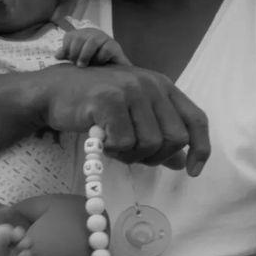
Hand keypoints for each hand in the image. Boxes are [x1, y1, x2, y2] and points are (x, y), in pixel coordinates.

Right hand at [34, 64, 209, 174]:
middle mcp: (151, 84)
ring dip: (130, 155)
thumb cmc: (94, 105)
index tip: (193, 172)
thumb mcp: (133, 116)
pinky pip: (124, 143)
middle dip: (155, 157)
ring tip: (112, 145)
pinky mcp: (109, 100)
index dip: (201, 148)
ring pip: (150, 143)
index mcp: (162, 85)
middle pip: (175, 138)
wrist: (53, 91)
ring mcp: (130, 89)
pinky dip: (112, 151)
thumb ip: (159, 134)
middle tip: (131, 155)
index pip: (196, 119)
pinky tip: (100, 140)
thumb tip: (183, 162)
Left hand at [57, 28, 131, 66]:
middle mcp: (93, 34)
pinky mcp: (115, 46)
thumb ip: (68, 55)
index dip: (66, 48)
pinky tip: (99, 64)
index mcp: (83, 35)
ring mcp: (105, 38)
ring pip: (93, 41)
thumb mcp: (78, 59)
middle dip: (75, 52)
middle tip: (76, 64)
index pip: (70, 36)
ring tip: (83, 66)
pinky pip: (106, 49)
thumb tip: (57, 55)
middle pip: (80, 37)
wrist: (114, 71)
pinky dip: (100, 58)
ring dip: (85, 55)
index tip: (68, 59)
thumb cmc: (93, 63)